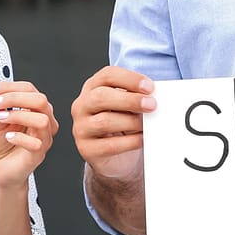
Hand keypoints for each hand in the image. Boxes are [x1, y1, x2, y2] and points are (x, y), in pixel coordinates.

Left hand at [0, 81, 56, 189]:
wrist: (1, 168)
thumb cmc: (2, 144)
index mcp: (35, 108)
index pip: (29, 89)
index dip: (9, 87)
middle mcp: (43, 121)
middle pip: (40, 100)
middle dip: (14, 97)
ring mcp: (43, 137)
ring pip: (42, 120)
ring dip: (18, 116)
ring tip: (0, 118)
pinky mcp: (38, 154)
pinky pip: (36, 143)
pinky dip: (20, 138)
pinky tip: (8, 136)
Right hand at [69, 66, 156, 180]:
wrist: (115, 158)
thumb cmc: (123, 126)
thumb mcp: (127, 107)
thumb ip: (136, 98)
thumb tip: (153, 97)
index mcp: (92, 88)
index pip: (107, 75)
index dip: (129, 79)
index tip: (149, 87)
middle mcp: (82, 106)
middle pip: (101, 96)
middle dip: (130, 100)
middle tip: (151, 105)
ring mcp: (81, 128)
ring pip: (104, 121)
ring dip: (131, 122)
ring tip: (146, 125)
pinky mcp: (87, 149)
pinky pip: (110, 145)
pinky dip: (130, 141)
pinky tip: (142, 139)